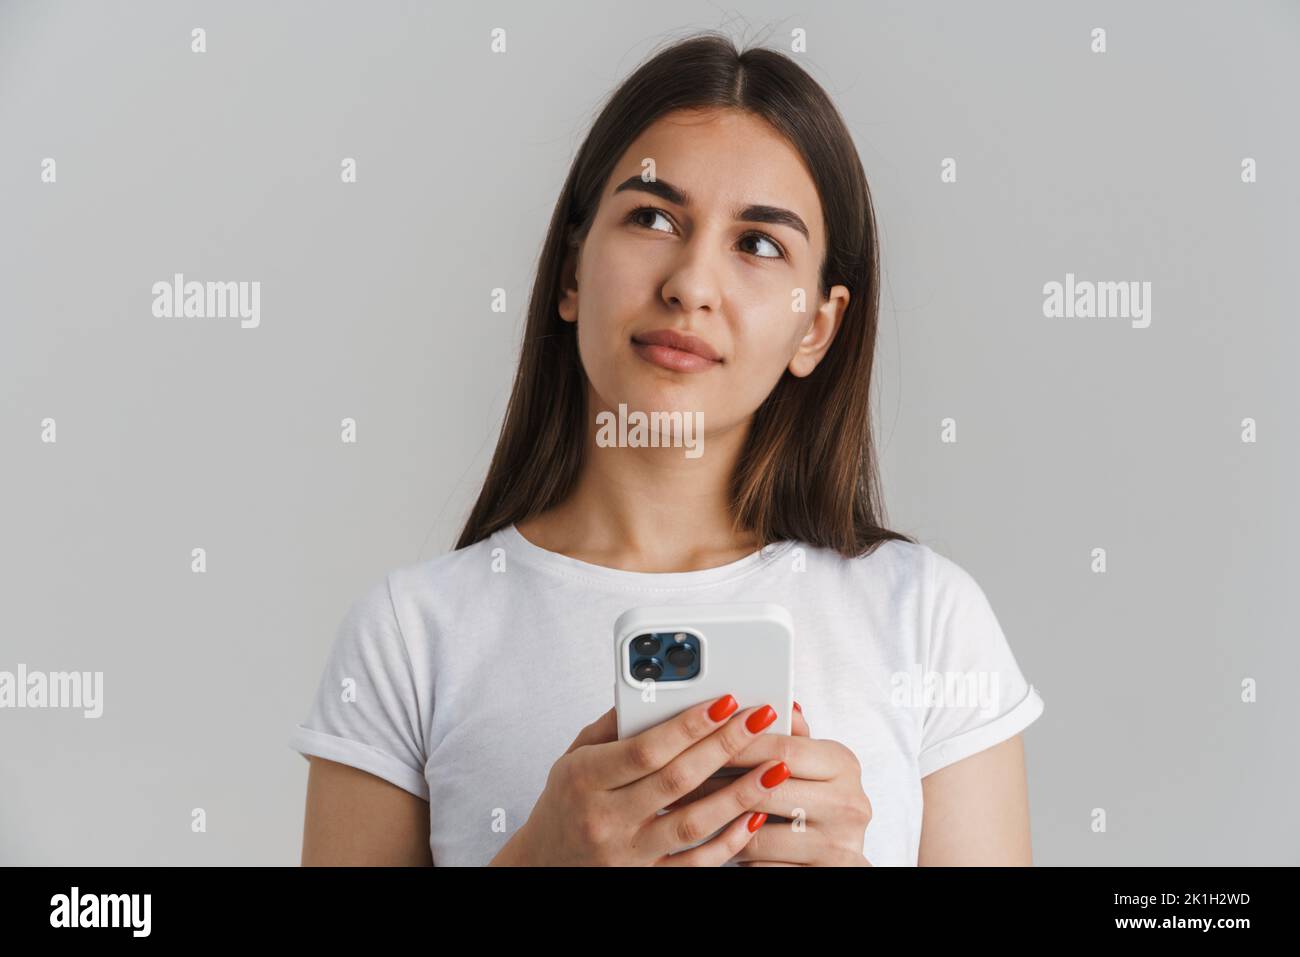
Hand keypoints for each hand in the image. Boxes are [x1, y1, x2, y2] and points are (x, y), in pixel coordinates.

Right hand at [489, 696, 792, 865]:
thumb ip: (614, 725)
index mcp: (585, 779)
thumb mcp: (574, 756)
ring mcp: (628, 853)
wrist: (544, 864)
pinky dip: (728, 841)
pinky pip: (695, 863)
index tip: (725, 700)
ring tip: (775, 768)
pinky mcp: (646, 878)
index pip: (646, 749)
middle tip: (760, 718)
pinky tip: (754, 816)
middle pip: (676, 780)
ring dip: (740, 794)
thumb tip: (656, 691)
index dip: (689, 725)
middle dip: (725, 746)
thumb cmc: (564, 803)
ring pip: (693, 823)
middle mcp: (606, 818)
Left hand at [663, 701, 873, 865]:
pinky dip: (739, 856)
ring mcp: (838, 844)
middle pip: (768, 790)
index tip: (701, 739)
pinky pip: (763, 865)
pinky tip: (723, 844)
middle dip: (718, 784)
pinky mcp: (826, 873)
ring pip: (758, 835)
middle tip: (681, 781)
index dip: (737, 743)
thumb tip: (780, 704)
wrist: (840, 859)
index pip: (784, 748)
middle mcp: (849, 804)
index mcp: (844, 765)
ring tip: (692, 812)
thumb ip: (792, 736)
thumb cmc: (819, 803)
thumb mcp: (811, 763)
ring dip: (721, 826)